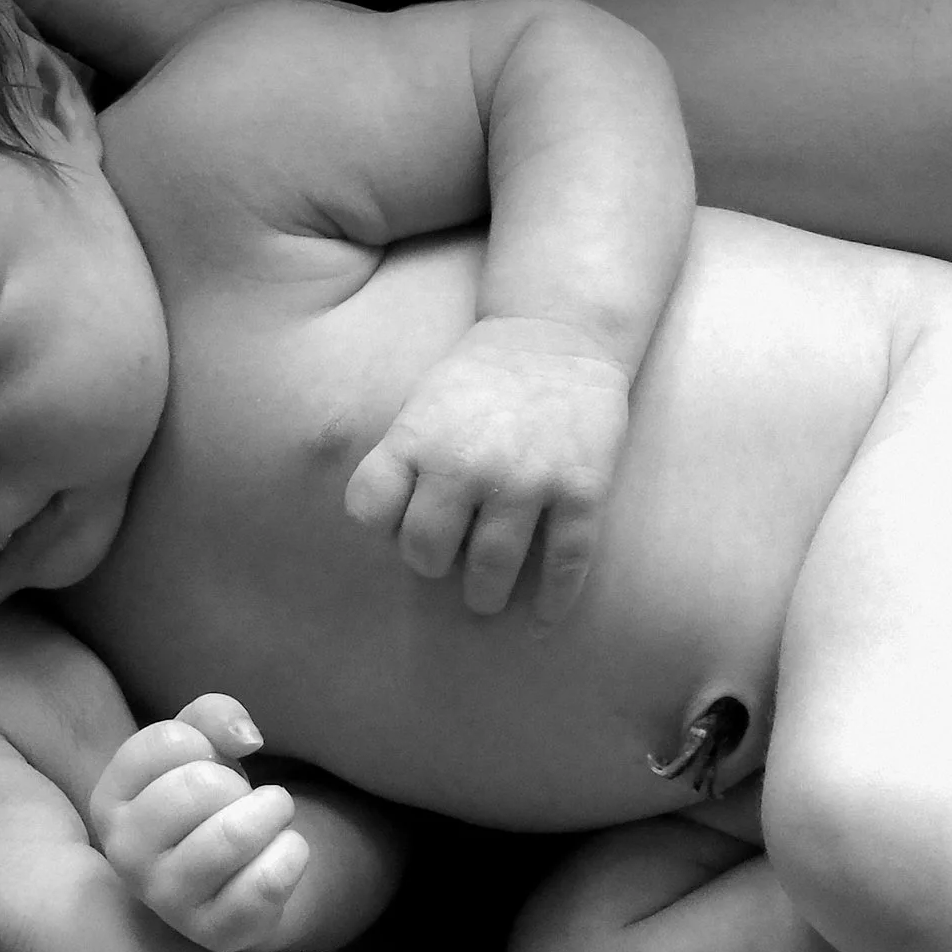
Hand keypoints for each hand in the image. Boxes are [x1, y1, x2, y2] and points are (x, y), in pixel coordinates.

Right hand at [91, 695, 310, 951]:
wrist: (230, 878)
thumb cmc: (207, 803)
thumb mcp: (200, 745)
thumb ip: (212, 716)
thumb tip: (246, 739)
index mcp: (110, 802)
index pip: (170, 741)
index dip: (206, 742)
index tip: (206, 762)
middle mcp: (124, 855)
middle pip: (201, 786)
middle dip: (239, 783)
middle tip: (241, 798)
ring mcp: (167, 900)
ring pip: (234, 833)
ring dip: (273, 812)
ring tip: (272, 818)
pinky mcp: (215, 933)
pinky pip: (268, 880)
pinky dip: (293, 853)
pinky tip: (283, 852)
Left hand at [344, 321, 631, 621]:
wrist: (559, 334)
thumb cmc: (481, 376)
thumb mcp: (422, 403)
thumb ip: (404, 460)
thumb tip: (399, 532)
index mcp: (418, 437)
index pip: (370, 510)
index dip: (381, 527)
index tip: (400, 527)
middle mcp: (467, 462)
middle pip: (426, 550)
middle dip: (431, 566)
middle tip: (446, 567)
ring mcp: (527, 478)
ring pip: (492, 567)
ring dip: (484, 595)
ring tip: (485, 599)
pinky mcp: (581, 490)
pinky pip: (565, 562)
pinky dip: (552, 599)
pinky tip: (542, 618)